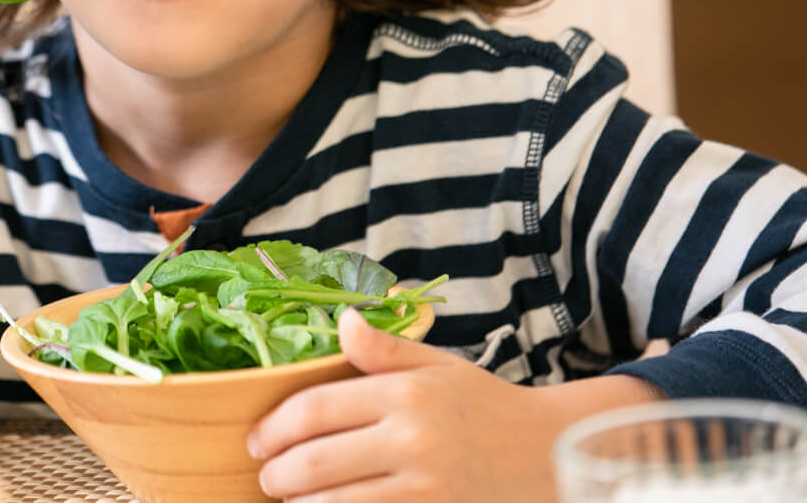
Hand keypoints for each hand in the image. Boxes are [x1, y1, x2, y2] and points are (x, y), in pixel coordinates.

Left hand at [246, 308, 558, 501]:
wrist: (550, 454)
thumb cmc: (486, 406)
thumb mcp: (438, 366)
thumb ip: (385, 350)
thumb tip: (342, 321)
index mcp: (405, 393)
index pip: (315, 409)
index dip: (274, 427)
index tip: (256, 440)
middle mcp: (412, 438)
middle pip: (316, 461)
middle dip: (277, 474)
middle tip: (266, 477)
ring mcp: (424, 484)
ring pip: (336, 502)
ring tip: (288, 497)